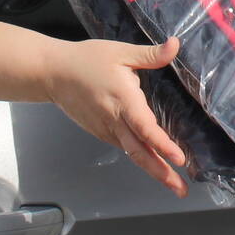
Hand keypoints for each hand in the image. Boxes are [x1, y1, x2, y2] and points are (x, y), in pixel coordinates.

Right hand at [44, 37, 189, 197]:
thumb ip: (150, 54)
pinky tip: (155, 164)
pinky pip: (125, 147)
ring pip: (133, 154)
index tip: (179, 159)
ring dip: (154, 170)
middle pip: (140, 152)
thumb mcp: (120, 51)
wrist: (53, 74)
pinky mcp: (101, 132)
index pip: (145, 128)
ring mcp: (106, 130)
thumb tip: (175, 45)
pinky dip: (141, 158)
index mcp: (123, 100)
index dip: (163, 145)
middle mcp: (114, 120)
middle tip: (181, 190)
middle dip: (162, 173)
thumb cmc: (86, 60)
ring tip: (174, 184)